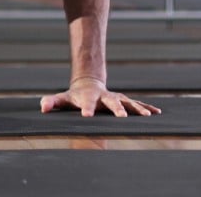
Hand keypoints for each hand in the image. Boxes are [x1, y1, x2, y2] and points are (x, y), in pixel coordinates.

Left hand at [40, 76, 161, 117]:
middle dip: (117, 109)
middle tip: (122, 117)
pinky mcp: (124, 100)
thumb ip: (52, 102)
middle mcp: (104, 97)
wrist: (87, 84)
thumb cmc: (74, 96)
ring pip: (128, 102)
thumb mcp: (62, 99)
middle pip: (111, 103)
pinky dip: (147, 107)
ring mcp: (115, 97)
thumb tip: (42, 107)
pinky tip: (157, 113)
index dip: (86, 109)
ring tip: (148, 116)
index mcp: (88, 97)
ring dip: (137, 108)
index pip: (86, 103)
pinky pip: (137, 103)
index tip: (86, 115)